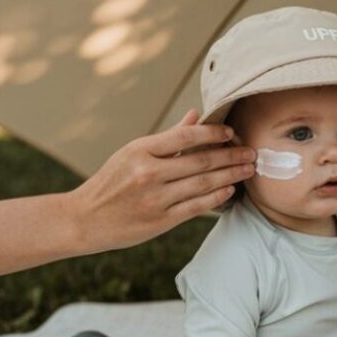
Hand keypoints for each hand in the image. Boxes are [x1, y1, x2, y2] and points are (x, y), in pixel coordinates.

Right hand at [66, 109, 255, 253]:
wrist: (84, 219)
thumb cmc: (111, 182)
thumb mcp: (132, 153)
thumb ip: (168, 138)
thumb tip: (195, 116)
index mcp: (141, 151)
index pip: (185, 136)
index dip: (213, 133)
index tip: (231, 133)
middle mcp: (148, 173)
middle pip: (201, 161)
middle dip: (231, 156)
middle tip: (252, 152)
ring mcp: (155, 198)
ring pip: (203, 184)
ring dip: (231, 176)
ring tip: (248, 169)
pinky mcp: (160, 220)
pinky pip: (196, 206)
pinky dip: (216, 197)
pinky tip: (230, 190)